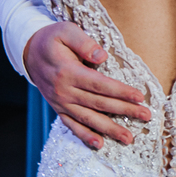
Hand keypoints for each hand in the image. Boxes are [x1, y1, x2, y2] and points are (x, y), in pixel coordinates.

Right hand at [24, 22, 148, 148]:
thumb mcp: (66, 32)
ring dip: (109, 129)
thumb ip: (84, 42)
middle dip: (124, 110)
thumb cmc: (52, 39)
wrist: (29, 53)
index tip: (140, 96)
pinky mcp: (58, 108)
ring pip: (88, 119)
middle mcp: (64, 91)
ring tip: (129, 138)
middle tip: (146, 116)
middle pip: (99, 104)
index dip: (120, 91)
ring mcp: (61, 103)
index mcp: (68, 72)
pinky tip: (100, 144)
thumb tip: (102, 56)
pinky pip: (72, 125)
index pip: (100, 85)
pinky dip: (85, 136)